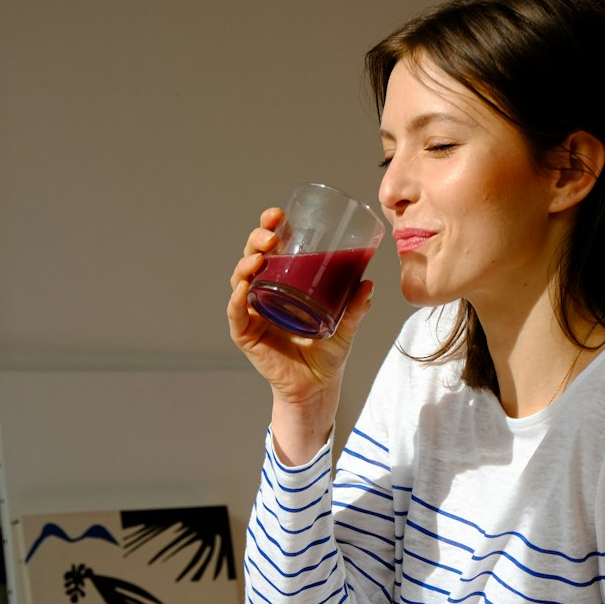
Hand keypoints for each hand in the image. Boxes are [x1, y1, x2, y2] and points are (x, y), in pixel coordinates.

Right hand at [227, 208, 373, 456]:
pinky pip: (235, 314)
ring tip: (259, 256)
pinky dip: (236, 300)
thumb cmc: (327, 355)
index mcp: (283, 285)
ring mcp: (251, 314)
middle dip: (256, 240)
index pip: (271, 250)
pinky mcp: (246, 336)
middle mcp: (263, 295)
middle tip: (270, 233)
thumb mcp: (346, 327)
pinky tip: (243, 287)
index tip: (278, 215)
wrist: (317, 388)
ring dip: (245, 264)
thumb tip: (368, 284)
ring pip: (239, 281)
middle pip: (251, 258)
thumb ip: (356, 308)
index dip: (269, 229)